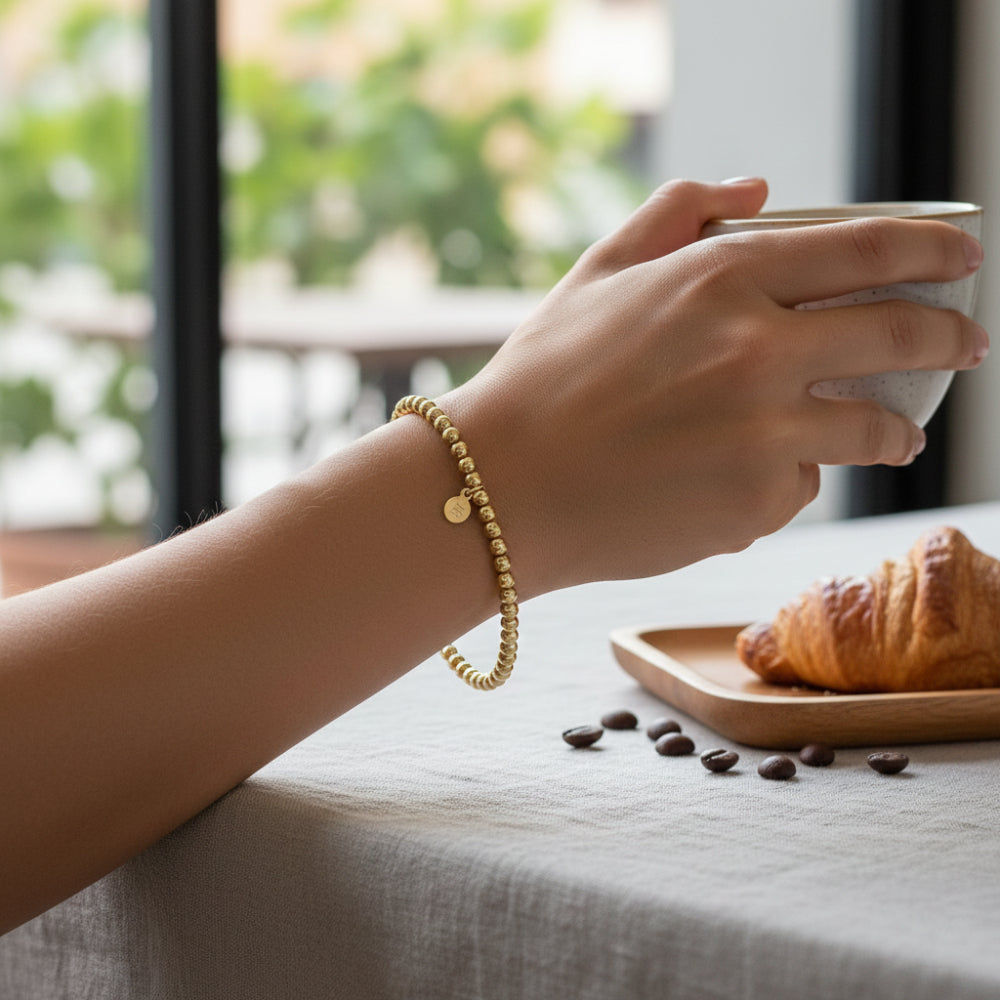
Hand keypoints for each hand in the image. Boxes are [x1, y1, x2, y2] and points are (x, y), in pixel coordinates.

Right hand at [443, 178, 987, 594]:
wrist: (501, 487)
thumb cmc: (542, 379)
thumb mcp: (597, 273)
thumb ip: (678, 214)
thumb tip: (755, 189)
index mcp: (721, 279)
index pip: (869, 249)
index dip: (934, 249)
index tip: (965, 258)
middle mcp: (757, 351)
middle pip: (901, 334)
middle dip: (951, 337)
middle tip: (966, 344)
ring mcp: (764, 433)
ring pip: (874, 428)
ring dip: (896, 429)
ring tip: (895, 436)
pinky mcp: (756, 505)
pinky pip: (803, 485)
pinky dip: (790, 478)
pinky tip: (748, 479)